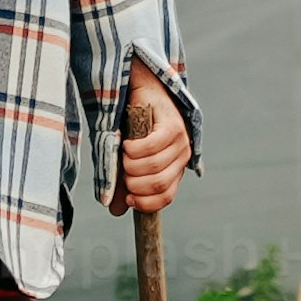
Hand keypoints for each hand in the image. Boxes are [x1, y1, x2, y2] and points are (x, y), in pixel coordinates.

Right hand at [109, 65, 192, 211]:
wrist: (139, 89)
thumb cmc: (130, 127)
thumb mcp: (126, 159)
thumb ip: (122, 183)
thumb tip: (117, 211)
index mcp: (174, 169)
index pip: (165, 197)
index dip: (145, 203)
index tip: (128, 198)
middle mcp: (182, 157)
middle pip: (158, 185)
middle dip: (134, 184)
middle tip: (123, 171)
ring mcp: (180, 141)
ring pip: (153, 168)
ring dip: (131, 165)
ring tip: (124, 153)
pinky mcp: (173, 126)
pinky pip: (151, 147)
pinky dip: (133, 149)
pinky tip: (127, 143)